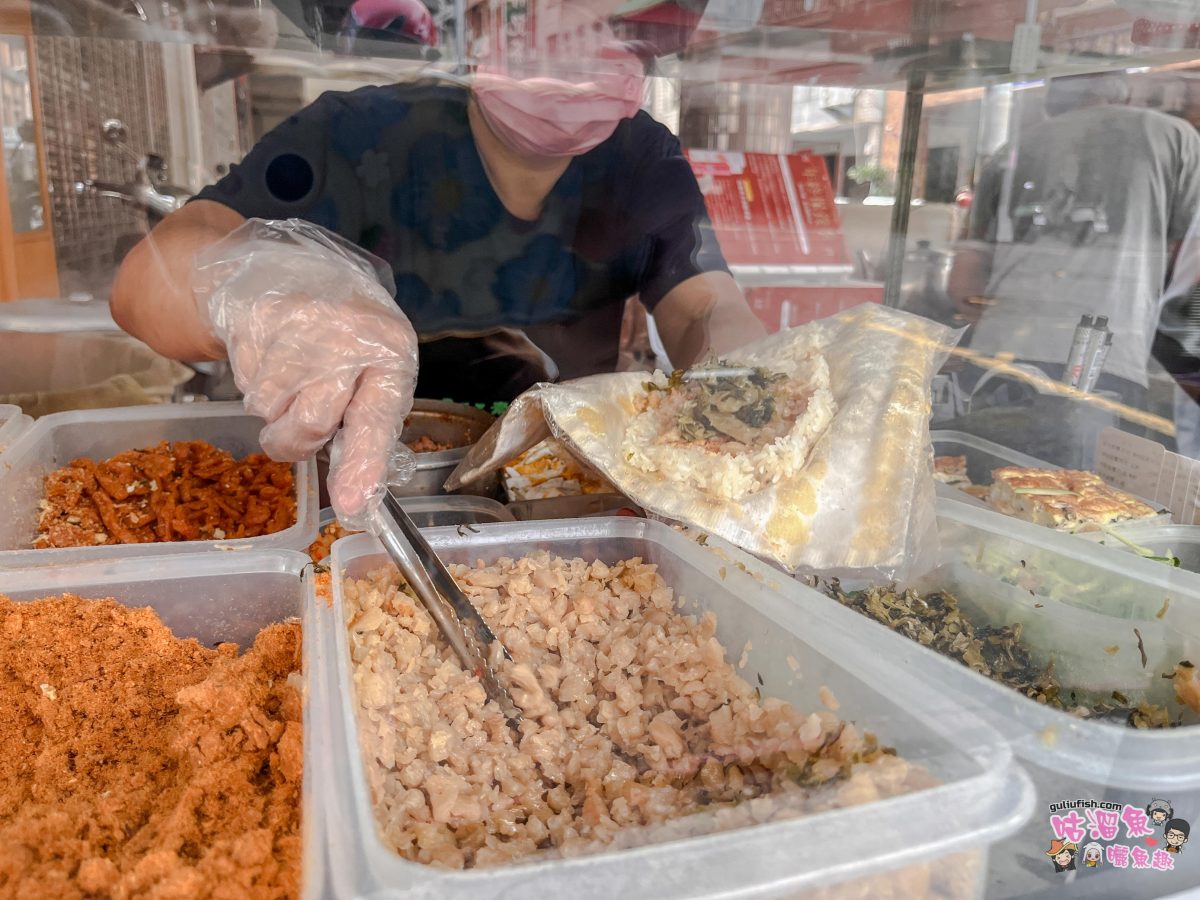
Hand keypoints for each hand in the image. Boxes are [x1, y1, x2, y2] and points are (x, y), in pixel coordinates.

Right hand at [195, 219, 417, 524]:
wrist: (292, 269)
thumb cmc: (347, 338)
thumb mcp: (376, 372)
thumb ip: (370, 427)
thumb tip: (355, 499)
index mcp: (391, 351)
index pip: (376, 417)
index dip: (363, 464)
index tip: (352, 503)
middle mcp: (349, 334)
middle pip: (311, 422)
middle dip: (299, 439)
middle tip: (302, 425)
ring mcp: (300, 321)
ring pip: (268, 409)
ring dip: (273, 411)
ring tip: (291, 378)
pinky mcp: (257, 317)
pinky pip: (245, 383)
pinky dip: (254, 384)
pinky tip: (271, 358)